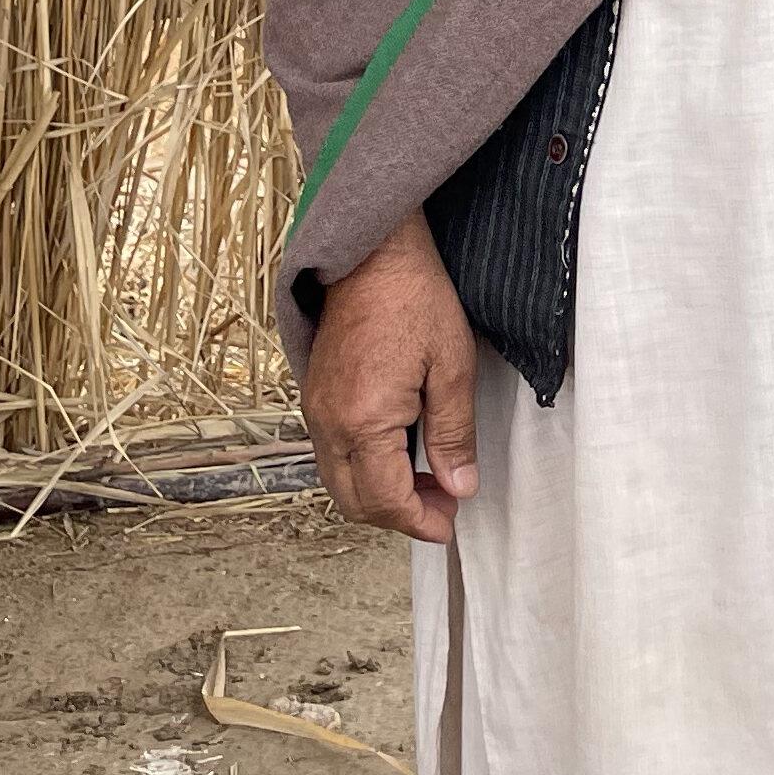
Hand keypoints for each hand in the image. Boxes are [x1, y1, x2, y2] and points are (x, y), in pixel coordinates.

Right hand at [298, 211, 479, 543]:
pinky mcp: (314, 396)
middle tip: (442, 503)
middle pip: (354, 502)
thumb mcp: (452, 365)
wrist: (372, 252)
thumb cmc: (415, 298)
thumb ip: (454, 433)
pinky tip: (397, 453)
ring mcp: (316, 410)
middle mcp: (329, 423)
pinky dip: (361, 470)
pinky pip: (331, 455)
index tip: (450, 522)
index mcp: (363, 420)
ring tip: (425, 480)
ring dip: (378, 494)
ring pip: (338, 482)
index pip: (387, 500)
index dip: (421, 521)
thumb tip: (459, 486)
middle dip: (398, 515)